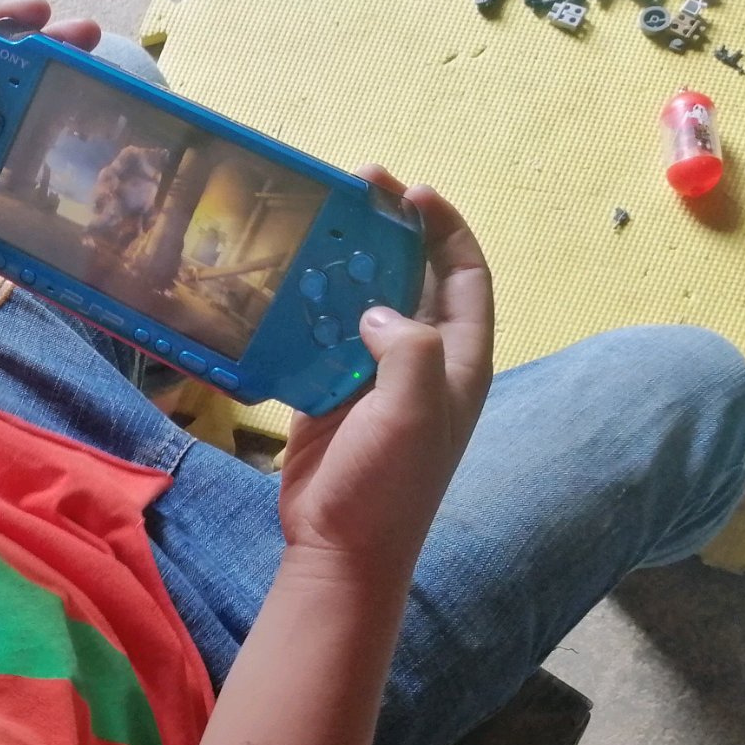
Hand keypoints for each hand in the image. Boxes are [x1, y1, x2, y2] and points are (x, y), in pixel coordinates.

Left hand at [0, 0, 101, 385]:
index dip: (9, 27)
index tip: (44, 14)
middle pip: (8, 89)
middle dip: (50, 66)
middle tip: (90, 45)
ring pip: (18, 139)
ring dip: (55, 122)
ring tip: (95, 103)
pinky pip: (13, 196)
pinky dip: (42, 185)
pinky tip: (77, 171)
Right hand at [276, 169, 493, 585]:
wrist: (340, 551)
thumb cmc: (390, 487)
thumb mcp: (414, 410)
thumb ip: (410, 347)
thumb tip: (376, 310)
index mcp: (459, 362)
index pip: (465, 276)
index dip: (445, 229)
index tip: (413, 193)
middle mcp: (422, 363)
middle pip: (412, 279)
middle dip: (388, 233)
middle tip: (353, 193)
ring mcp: (372, 381)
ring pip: (361, 303)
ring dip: (341, 266)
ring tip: (312, 228)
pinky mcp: (328, 398)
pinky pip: (319, 340)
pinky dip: (303, 311)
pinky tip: (279, 285)